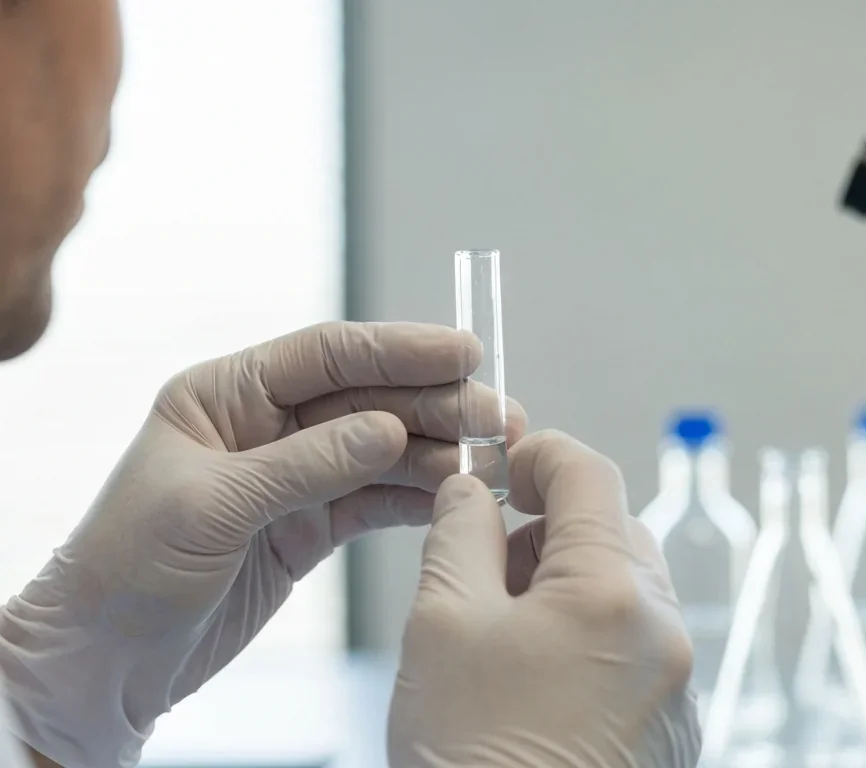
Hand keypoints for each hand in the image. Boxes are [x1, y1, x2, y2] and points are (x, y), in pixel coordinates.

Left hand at [0, 321, 525, 767]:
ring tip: (497, 462)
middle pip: (370, 400)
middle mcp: (265, 425)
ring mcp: (293, 476)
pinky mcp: (310, 526)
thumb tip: (392, 428)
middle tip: (500, 418)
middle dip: (438, 406)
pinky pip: (378, 500)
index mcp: (225, 394)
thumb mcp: (211, 506)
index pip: (328, 356)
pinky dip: (421, 498)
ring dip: (442, 454)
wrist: (106, 660)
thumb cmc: (128, 569)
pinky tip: (462, 496)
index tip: (464, 354)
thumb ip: (306, 464)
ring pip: (385, 451)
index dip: (401, 350)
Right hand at [389, 430, 699, 767]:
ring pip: (626, 594)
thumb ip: (461, 537)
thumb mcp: (442, 627)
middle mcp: (663, 632)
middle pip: (614, 533)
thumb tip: (473, 493)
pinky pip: (636, 651)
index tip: (504, 463)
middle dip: (549, 532)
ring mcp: (675, 686)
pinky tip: (534, 683)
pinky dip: (591, 641)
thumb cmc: (472, 760)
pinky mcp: (671, 730)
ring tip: (502, 637)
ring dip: (569, 588)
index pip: (590, 475)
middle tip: (486, 565)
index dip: (539, 455)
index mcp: (614, 590)